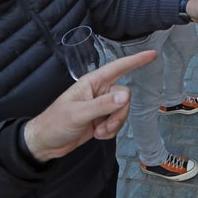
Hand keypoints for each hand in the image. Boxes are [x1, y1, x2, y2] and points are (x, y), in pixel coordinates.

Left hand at [23, 50, 156, 161]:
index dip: (136, 60)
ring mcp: (101, 106)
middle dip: (118, 114)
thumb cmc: (56, 123)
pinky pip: (117, 122)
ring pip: (122, 110)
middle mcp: (99, 91)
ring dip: (114, 124)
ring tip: (99, 132)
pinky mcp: (101, 120)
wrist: (45, 143)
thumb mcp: (79, 114)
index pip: (118, 67)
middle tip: (105, 126)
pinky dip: (111, 131)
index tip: (152, 54)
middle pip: (124, 96)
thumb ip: (103, 105)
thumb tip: (127, 97)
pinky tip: (98, 135)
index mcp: (92, 82)